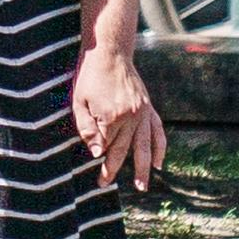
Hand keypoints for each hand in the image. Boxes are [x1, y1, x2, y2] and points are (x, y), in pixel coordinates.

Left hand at [71, 37, 167, 196]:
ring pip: (145, 146)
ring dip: (143, 168)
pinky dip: (159, 148)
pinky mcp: (148, 107)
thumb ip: (87, 128)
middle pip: (124, 150)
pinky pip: (157, 131)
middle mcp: (131, 116)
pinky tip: (158, 163)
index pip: (106, 146)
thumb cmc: (90, 76)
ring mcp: (142, 112)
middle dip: (114, 170)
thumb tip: (97, 153)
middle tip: (108, 185)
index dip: (101, 163)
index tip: (99, 180)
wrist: (110, 52)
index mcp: (112, 116)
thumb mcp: (79, 102)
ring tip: (142, 186)